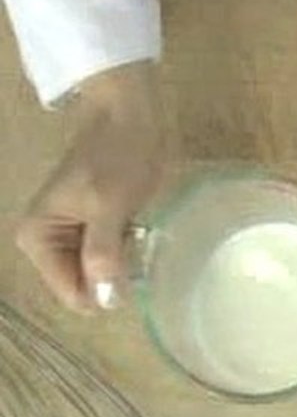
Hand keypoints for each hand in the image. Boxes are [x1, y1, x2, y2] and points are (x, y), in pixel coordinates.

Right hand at [16, 62, 165, 311]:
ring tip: (138, 230)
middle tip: (136, 239)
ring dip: (126, 260)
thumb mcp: (110, 206)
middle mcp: (46, 242)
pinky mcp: (92, 228)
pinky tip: (139, 228)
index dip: (107, 288)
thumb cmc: (119, 156)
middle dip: (116, 272)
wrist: (132, 116)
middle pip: (86, 286)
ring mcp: (70, 236)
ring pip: (102, 273)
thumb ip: (103, 254)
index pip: (72, 294)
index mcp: (37, 239)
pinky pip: (112, 256)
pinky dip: (129, 249)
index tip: (133, 261)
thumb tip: (103, 300)